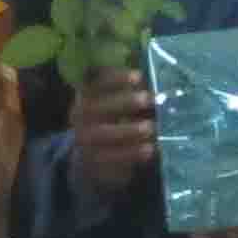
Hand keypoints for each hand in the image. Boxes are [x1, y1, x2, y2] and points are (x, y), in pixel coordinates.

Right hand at [68, 64, 157, 192]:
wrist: (89, 159)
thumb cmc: (109, 124)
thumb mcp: (113, 107)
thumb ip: (130, 98)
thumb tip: (158, 93)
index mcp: (86, 96)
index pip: (97, 83)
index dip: (117, 78)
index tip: (138, 76)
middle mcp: (80, 116)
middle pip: (98, 107)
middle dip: (124, 102)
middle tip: (148, 99)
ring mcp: (83, 140)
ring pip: (104, 133)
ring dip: (129, 130)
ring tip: (151, 128)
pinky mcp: (92, 162)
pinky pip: (111, 157)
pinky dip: (132, 153)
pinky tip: (150, 149)